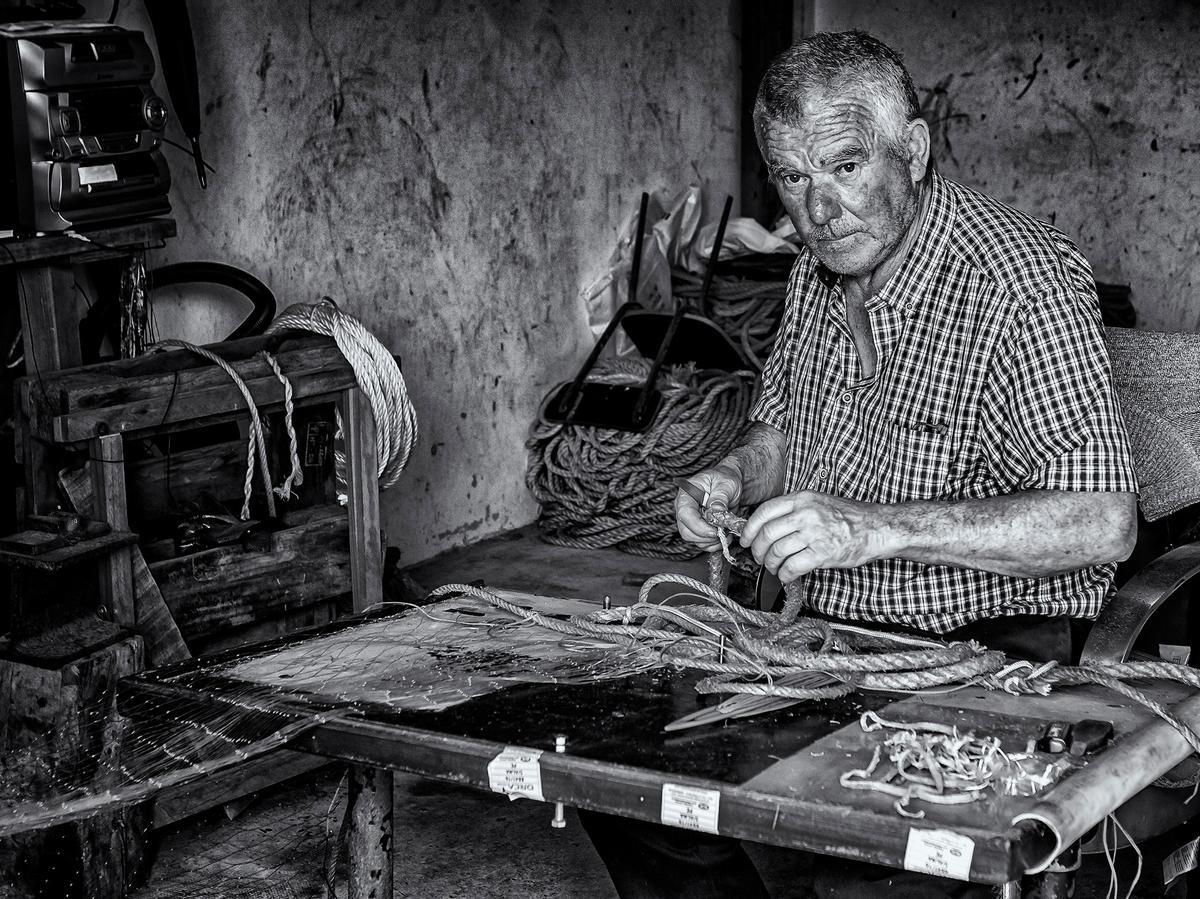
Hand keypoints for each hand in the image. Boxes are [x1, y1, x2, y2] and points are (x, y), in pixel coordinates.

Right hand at [675, 465, 742, 552]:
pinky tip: (724, 535)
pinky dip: (714, 544)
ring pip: (694, 539)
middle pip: (686, 531)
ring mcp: (690, 520)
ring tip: (726, 531)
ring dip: (711, 541)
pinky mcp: (698, 528)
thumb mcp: (726, 483)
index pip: (685, 514)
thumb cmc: (725, 478)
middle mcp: (684, 508)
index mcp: (687, 494)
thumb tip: (715, 512)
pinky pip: (702, 543)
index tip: (715, 530)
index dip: (699, 526)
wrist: (729, 483)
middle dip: (706, 536)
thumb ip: (720, 497)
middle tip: (723, 531)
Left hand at [740, 491, 889, 581]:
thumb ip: (793, 510)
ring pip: (777, 552)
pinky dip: (785, 575)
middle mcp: (806, 514)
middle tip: (759, 557)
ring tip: (774, 568)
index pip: (764, 512)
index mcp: (802, 499)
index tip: (745, 539)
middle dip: (757, 550)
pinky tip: (787, 576)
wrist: (876, 528)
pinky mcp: (823, 554)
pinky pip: (792, 567)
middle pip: (767, 534)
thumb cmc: (847, 517)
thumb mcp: (818, 502)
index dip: (749, 529)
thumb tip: (766, 527)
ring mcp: (815, 534)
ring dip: (771, 564)